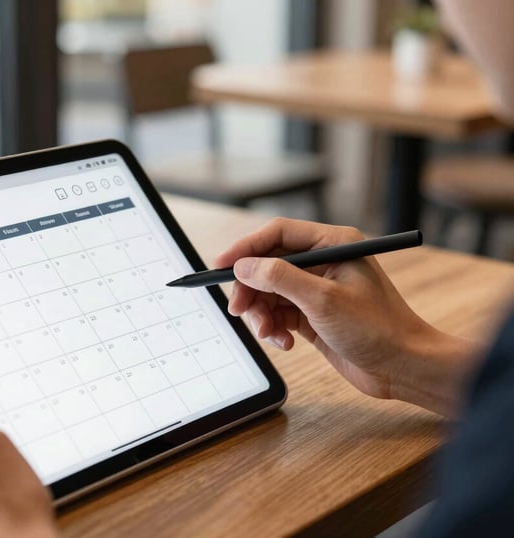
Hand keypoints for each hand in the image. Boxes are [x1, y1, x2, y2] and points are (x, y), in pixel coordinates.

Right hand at [215, 218, 478, 416]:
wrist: (404, 367)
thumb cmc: (378, 329)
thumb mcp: (322, 300)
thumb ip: (280, 278)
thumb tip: (244, 266)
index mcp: (333, 244)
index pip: (278, 234)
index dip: (246, 248)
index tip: (221, 264)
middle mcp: (324, 262)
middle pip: (268, 265)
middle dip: (250, 288)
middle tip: (238, 309)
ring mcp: (317, 289)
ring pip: (269, 292)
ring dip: (262, 314)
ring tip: (269, 334)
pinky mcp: (313, 314)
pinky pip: (279, 314)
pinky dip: (274, 328)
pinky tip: (285, 342)